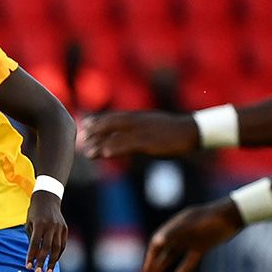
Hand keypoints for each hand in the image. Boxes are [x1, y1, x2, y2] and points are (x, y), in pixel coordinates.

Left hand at [24, 191, 67, 271]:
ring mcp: (59, 228)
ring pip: (57, 248)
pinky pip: (62, 244)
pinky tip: (54, 261)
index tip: (28, 266)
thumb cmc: (34, 213)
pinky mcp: (65, 229)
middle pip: (47, 248)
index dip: (31, 256)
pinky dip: (58, 254)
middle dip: (42, 261)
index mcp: (39, 225)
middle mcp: (50, 227)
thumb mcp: (29, 223)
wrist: (48, 199)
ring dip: (52, 261)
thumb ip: (31, 238)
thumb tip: (33, 256)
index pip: (34, 244)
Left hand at [80, 111, 198, 159]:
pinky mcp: (149, 142)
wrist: (191, 131)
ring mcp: (142, 132)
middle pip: (111, 124)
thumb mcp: (152, 124)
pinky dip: (116, 149)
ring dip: (100, 145)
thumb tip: (125, 133)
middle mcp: (137, 122)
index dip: (98, 121)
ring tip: (87, 152)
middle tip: (80, 139)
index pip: (113, 117)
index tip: (84, 124)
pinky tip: (105, 154)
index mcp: (138, 117)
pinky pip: (129, 146)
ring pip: (116, 137)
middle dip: (95, 132)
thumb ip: (137, 126)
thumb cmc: (171, 130)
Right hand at [142, 199, 241, 271]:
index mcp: (174, 226)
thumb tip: (156, 242)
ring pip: (174, 254)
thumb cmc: (209, 218)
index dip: (151, 255)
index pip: (157, 242)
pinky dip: (184, 268)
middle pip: (163, 249)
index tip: (147, 267)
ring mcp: (191, 240)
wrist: (231, 216)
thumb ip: (173, 233)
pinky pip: (190, 259)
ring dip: (164, 264)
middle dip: (154, 261)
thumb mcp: (189, 226)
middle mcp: (180, 234)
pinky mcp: (203, 246)